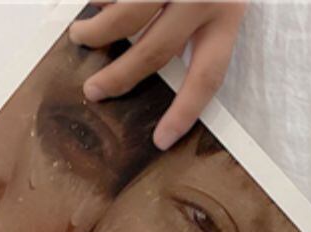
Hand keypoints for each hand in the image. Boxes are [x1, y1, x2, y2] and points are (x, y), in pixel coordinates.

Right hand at [69, 2, 248, 150]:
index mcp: (230, 9)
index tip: (161, 140)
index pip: (207, 75)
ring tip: (80, 36)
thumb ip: (196, 22)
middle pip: (155, 52)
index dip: (184, 111)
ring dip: (98, 30)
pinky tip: (93, 2)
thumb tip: (147, 55)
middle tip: (93, 91)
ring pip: (126, 15)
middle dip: (119, 77)